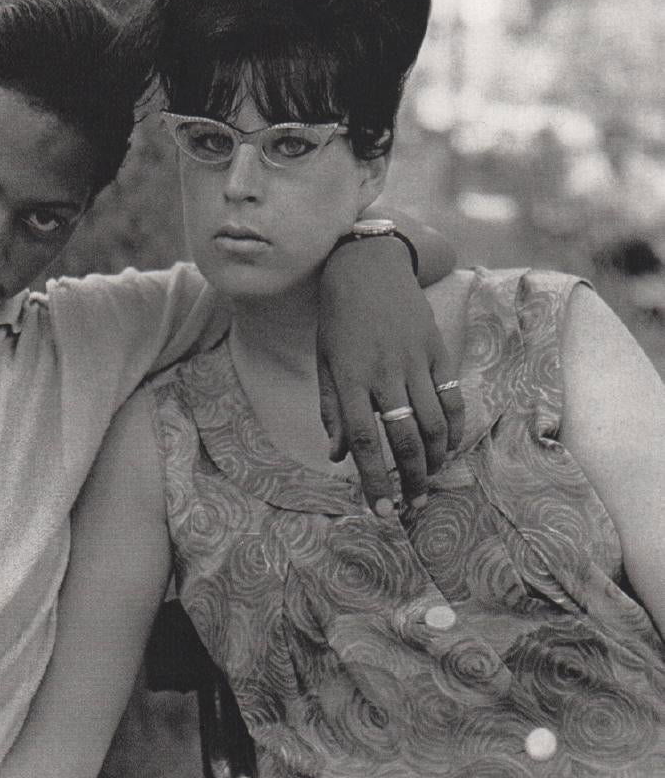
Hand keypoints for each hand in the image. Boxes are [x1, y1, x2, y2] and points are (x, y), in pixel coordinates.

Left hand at [317, 236, 463, 514]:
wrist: (367, 267)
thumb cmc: (337, 320)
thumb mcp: (323, 363)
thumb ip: (331, 411)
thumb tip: (336, 458)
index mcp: (349, 377)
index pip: (362, 440)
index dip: (372, 479)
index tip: (379, 510)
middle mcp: (383, 372)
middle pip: (403, 438)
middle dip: (410, 479)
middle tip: (411, 506)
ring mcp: (414, 361)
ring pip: (433, 423)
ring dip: (433, 460)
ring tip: (428, 482)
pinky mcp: (436, 350)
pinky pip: (451, 397)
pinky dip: (453, 428)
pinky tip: (447, 448)